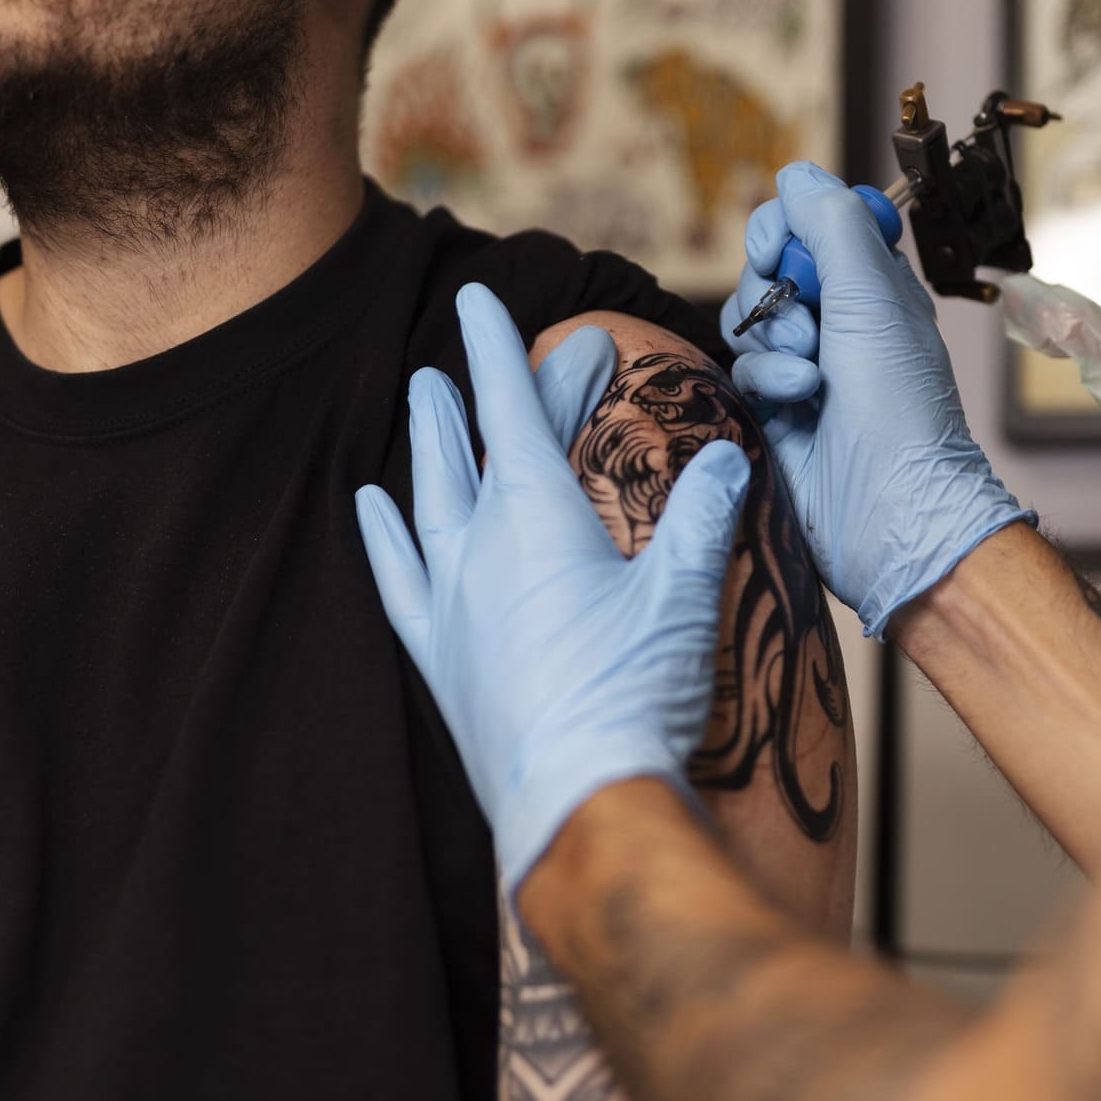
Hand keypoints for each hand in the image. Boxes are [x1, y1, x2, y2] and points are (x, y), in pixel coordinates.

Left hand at [356, 284, 752, 894]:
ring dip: (429, 441)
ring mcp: (450, 602)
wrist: (581, 803)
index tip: (479, 297)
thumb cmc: (636, 694)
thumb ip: (703, 515)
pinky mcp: (438, 656)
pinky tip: (370, 507)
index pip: (513, 408)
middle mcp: (478, 548)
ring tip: (422, 395)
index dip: (501, 347)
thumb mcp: (683, 592)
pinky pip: (396, 577)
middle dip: (497, 389)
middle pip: (481, 445)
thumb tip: (730, 458)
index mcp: (536, 517)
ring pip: (428, 497)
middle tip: (519, 357)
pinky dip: (382, 536)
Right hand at [721, 161, 1035, 635]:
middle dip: (773, 291)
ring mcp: (803, 367)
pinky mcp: (773, 411)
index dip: (786, 228)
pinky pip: (742, 369)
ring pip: (747, 319)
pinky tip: (797, 403)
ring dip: (772, 340)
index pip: (809, 223)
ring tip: (809, 373)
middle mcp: (838, 320)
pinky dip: (767, 380)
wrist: (889, 505)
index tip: (780, 249)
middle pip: (767, 269)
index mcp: (872, 285)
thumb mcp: (871, 294)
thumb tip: (794, 174)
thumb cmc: (898, 400)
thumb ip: (829, 223)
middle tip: (807, 325)